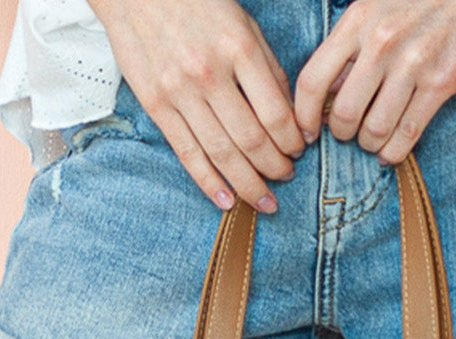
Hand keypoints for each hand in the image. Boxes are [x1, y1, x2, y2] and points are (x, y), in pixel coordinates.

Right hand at [88, 0, 305, 210]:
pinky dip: (209, 182)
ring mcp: (180, 92)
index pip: (275, 113)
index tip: (299, 150)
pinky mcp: (157, 106)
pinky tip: (226, 201)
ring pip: (222, 153)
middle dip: (274, 168)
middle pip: (251, 140)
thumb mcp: (242, 23)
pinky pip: (187, 153)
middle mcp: (210, 73)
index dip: (292, 141)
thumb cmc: (196, 3)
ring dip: (247, 184)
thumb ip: (267, 68)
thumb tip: (288, 117)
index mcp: (238, 49)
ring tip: (263, 199)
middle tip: (286, 178)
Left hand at [294, 0, 455, 162]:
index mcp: (358, 21)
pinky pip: (407, 135)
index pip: (312, 79)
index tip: (307, 132)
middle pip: (343, 114)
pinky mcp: (441, 83)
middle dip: (342, 134)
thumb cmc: (420, 4)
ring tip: (372, 141)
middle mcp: (382, 42)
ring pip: (374, 130)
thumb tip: (324, 94)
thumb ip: (347, 48)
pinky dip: (393, 153)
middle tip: (349, 133)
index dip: (303, 116)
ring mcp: (413, 63)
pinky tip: (389, 152)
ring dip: (369, 144)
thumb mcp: (374, 10)